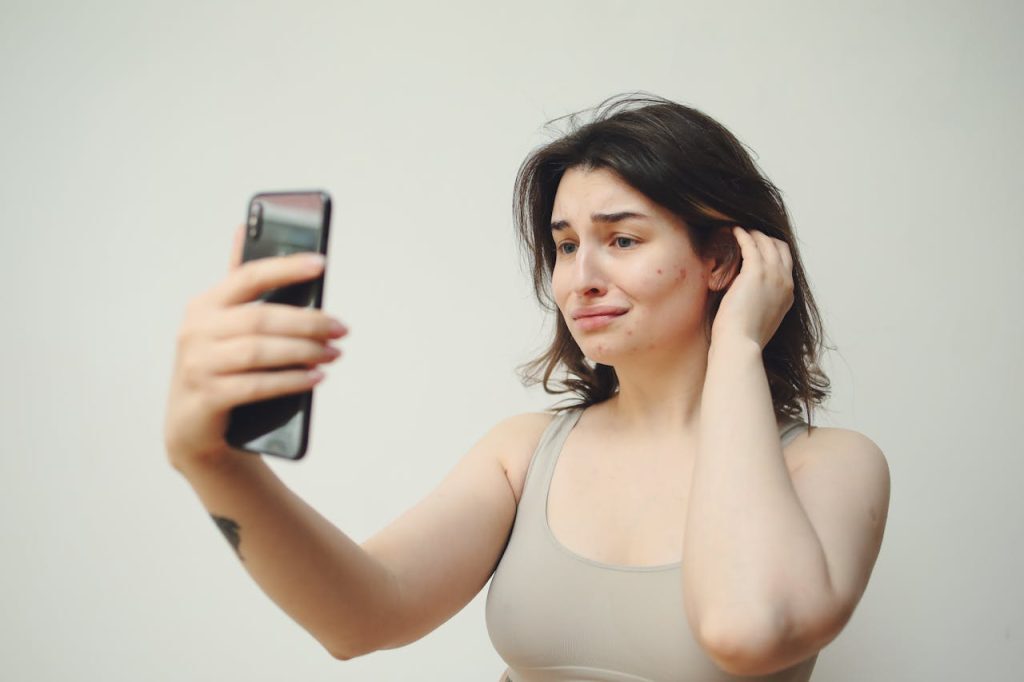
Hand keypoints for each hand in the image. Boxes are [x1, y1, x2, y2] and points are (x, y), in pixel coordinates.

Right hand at [163, 224, 347, 471]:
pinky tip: (315, 379)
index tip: (321, 264)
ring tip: (333, 354)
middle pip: (261, 318)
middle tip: (341, 329)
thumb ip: (239, 285)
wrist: (192, 429)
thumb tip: (243, 228)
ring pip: (260, 351)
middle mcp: (197, 330)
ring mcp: (198, 364)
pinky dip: (291, 381)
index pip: (248, 276)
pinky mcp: (207, 397)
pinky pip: (257, 385)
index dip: (285, 267)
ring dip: (304, 352)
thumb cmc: (219, 369)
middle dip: (308, 322)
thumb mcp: (225, 326)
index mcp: (205, 305)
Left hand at [709, 227, 793, 349]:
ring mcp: (773, 276)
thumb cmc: (743, 338)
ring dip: (752, 232)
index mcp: (787, 295)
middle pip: (780, 247)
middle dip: (764, 237)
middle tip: (747, 233)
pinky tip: (732, 230)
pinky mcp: (756, 273)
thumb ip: (761, 305)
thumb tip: (747, 299)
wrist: (740, 344)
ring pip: (766, 242)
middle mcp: (784, 282)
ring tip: (738, 228)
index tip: (758, 246)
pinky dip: (742, 234)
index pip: (786, 262)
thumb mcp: (760, 319)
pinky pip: (750, 244)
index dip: (772, 250)